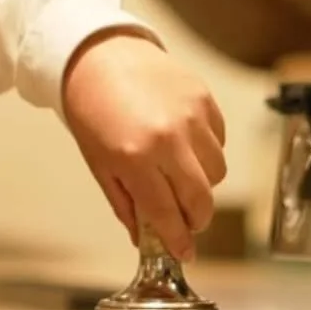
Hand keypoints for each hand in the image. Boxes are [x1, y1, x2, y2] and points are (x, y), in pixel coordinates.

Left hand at [61, 31, 226, 258]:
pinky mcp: (204, 98)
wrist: (98, 55)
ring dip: (202, 185)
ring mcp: (191, 117)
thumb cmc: (91, 109)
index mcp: (135, 157)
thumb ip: (125, 202)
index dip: (178, 240)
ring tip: (179, 177)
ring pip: (218, 172)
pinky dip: (207, 153)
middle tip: (186, 223)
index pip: (168, 213)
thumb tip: (144, 237)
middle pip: (202, 199)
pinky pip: (219, 141)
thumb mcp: (98, 163)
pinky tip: (184, 147)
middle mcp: (169, 138)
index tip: (185, 253)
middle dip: (196, 220)